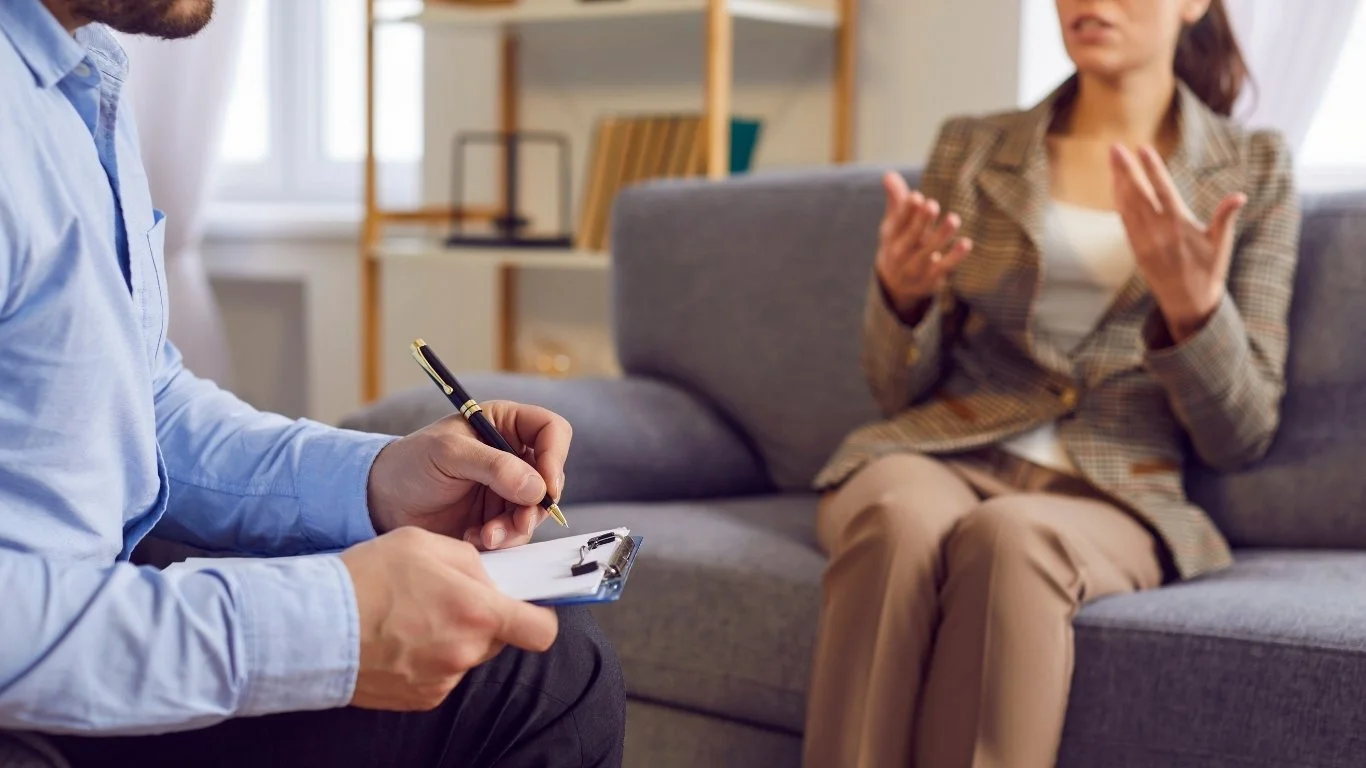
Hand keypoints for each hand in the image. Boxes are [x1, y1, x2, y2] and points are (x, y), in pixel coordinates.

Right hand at [340, 527, 557, 709]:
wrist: (312, 627)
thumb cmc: (366, 579)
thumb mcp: (425, 544)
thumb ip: (471, 560)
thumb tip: (490, 577)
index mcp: (476, 612)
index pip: (541, 630)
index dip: (540, 617)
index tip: (529, 606)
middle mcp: (465, 652)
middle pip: (499, 639)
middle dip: (483, 619)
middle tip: (448, 598)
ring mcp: (442, 680)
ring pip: (467, 656)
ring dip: (453, 638)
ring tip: (414, 616)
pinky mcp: (420, 699)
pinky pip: (441, 674)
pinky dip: (429, 658)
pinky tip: (400, 638)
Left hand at [366, 401, 570, 550]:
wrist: (383, 502)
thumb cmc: (410, 463)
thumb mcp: (448, 454)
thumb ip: (494, 466)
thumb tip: (537, 487)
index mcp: (505, 424)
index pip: (551, 431)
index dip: (555, 456)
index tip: (546, 485)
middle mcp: (512, 455)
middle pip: (550, 476)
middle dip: (535, 504)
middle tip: (517, 522)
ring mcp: (507, 488)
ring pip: (536, 509)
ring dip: (516, 527)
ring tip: (486, 535)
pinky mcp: (497, 517)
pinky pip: (517, 531)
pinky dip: (501, 540)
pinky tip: (474, 539)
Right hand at [874, 171, 972, 318]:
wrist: (896, 286)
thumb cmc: (900, 244)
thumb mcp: (894, 224)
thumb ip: (895, 200)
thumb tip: (889, 174)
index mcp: (891, 236)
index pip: (897, 223)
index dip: (906, 210)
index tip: (916, 196)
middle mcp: (900, 253)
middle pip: (911, 237)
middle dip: (921, 222)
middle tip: (932, 205)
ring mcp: (915, 268)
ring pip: (928, 252)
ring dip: (941, 236)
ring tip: (953, 219)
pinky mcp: (931, 278)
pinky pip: (944, 268)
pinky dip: (955, 257)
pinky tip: (966, 243)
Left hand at [1111, 144, 1246, 342]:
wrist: (1189, 303)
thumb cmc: (1209, 271)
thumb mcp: (1221, 245)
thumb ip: (1226, 218)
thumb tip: (1240, 196)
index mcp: (1180, 226)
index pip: (1164, 190)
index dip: (1153, 169)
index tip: (1143, 148)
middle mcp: (1158, 232)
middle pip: (1138, 194)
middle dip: (1126, 170)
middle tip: (1115, 147)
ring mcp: (1144, 240)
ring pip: (1127, 205)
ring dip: (1118, 181)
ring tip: (1112, 159)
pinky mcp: (1136, 248)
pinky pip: (1124, 220)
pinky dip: (1118, 201)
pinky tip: (1115, 186)